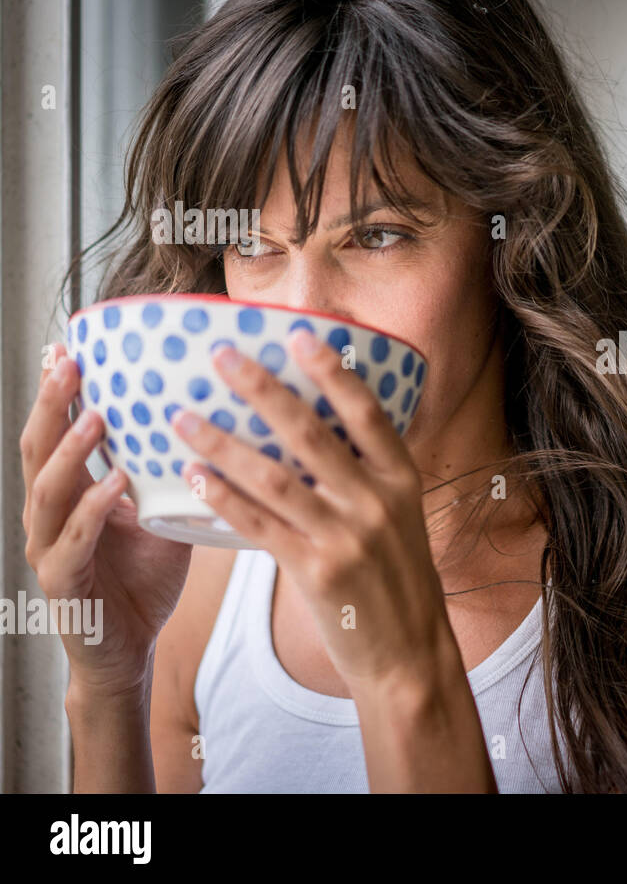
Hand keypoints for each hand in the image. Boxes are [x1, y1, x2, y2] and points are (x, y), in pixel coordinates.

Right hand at [21, 343, 193, 697]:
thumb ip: (168, 475)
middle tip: (71, 363)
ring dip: (73, 451)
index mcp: (70, 493)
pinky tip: (116, 485)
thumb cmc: (144, 578)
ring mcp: (50, 548)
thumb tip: (217, 426)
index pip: (57, 432)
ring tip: (96, 416)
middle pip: (39, 449)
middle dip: (53, 404)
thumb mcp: (160, 515)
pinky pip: (74, 540)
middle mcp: (49, 515)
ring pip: (48, 491)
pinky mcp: (62, 583)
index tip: (73, 346)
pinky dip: (94, 510)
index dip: (60, 391)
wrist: (127, 651)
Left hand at [169, 328, 450, 698]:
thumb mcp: (400, 517)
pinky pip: (258, 525)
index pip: (368, 413)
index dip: (333, 371)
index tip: (300, 334)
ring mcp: (346, 537)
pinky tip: (192, 476)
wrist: (408, 652)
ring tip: (182, 417)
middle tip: (222, 357)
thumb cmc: (396, 579)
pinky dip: (222, 498)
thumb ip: (366, 476)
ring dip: (222, 443)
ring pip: (274, 476)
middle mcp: (376, 501)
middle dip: (262, 390)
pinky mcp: (315, 571)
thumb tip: (315, 428)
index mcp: (402, 479)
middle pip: (312, 434)